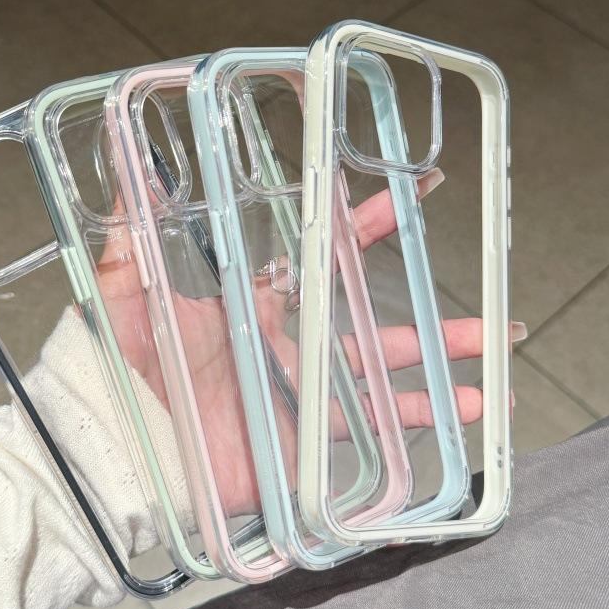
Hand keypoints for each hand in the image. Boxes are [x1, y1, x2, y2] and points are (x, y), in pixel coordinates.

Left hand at [96, 169, 483, 516]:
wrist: (118, 442)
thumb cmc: (120, 363)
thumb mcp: (124, 288)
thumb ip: (133, 230)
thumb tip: (128, 166)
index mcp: (254, 303)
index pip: (318, 259)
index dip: (361, 229)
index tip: (405, 199)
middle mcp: (286, 346)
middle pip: (369, 324)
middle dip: (426, 318)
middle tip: (482, 311)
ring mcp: (298, 395)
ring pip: (381, 379)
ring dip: (436, 373)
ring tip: (490, 371)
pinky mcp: (298, 442)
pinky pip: (365, 434)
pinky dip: (410, 427)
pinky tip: (458, 420)